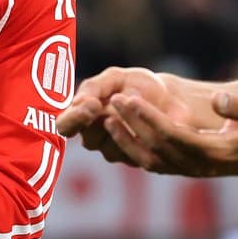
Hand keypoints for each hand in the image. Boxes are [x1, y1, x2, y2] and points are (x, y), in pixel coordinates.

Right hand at [56, 67, 188, 164]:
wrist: (171, 98)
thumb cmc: (138, 86)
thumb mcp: (115, 78)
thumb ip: (94, 87)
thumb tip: (78, 102)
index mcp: (82, 117)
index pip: (66, 126)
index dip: (74, 118)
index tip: (92, 104)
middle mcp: (94, 137)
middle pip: (87, 139)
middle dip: (99, 123)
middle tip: (106, 105)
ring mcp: (114, 151)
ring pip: (111, 148)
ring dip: (123, 126)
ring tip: (135, 105)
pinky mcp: (136, 160)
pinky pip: (134, 153)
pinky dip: (141, 134)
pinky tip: (150, 119)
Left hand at [101, 89, 237, 176]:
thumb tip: (219, 99)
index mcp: (215, 153)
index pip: (172, 134)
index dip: (147, 117)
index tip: (128, 98)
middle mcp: (201, 166)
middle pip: (156, 147)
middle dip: (131, 124)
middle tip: (110, 102)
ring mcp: (194, 171)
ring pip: (152, 160)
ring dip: (128, 140)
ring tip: (108, 117)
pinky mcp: (190, 169)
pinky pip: (157, 163)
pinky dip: (136, 150)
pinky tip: (122, 132)